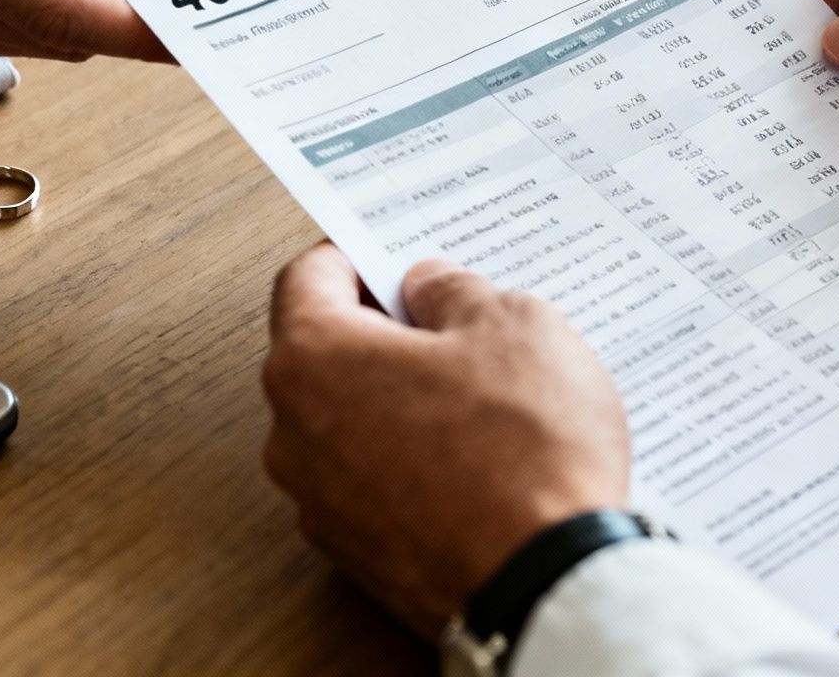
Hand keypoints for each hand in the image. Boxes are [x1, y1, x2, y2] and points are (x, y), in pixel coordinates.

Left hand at [261, 244, 628, 633]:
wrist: (544, 583)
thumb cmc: (525, 453)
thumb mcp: (514, 326)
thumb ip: (456, 292)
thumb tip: (430, 289)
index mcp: (314, 359)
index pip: (306, 278)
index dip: (357, 255)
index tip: (393, 255)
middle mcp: (294, 434)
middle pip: (325, 353)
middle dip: (386, 332)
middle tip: (455, 323)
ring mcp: (320, 503)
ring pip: (349, 422)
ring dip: (400, 400)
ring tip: (482, 398)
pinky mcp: (355, 554)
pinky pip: (374, 481)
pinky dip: (412, 461)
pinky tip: (478, 459)